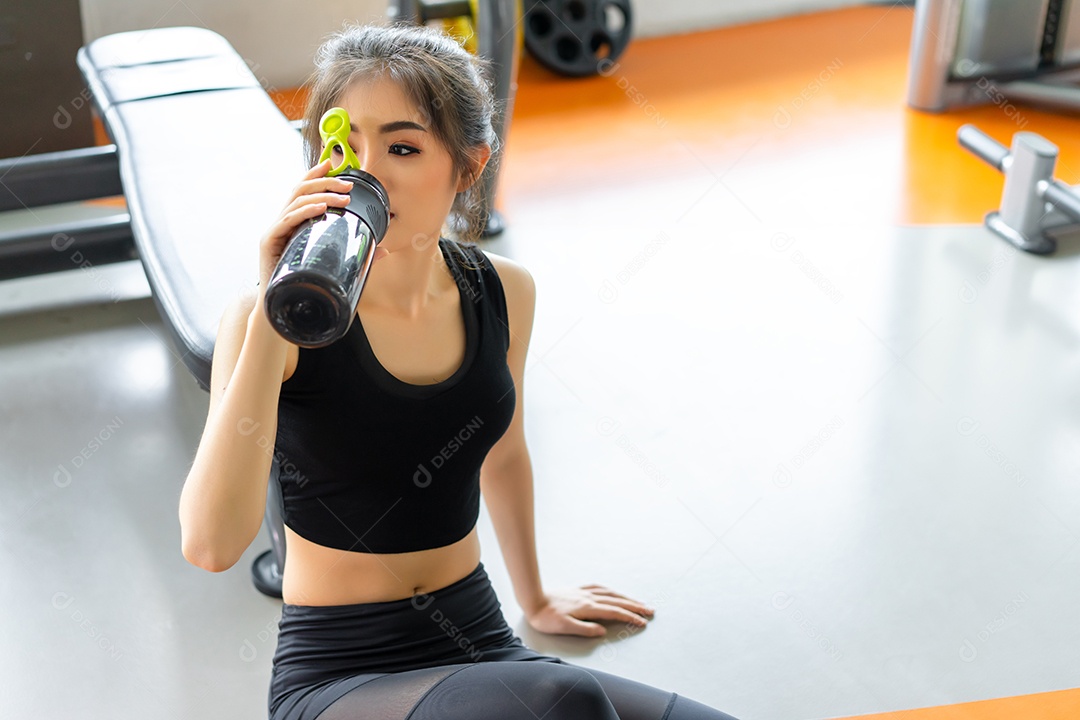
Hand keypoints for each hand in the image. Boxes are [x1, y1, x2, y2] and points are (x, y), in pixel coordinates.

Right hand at [257, 159, 387, 286]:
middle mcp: (283, 223)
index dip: (316, 175)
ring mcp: (275, 231)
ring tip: (343, 197)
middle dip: (325, 183)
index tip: (333, 164)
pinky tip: (321, 208)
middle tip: (349, 184)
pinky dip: (305, 211)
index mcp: (295, 224)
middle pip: (300, 191)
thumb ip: (355, 255)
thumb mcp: (332, 266)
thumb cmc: (305, 285)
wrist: (280, 307)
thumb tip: (383, 250)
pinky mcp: (269, 242)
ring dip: (321, 195)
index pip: (303, 191)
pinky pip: (288, 221)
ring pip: (296, 201)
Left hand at [524, 585, 655, 636]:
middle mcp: (588, 598)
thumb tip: (603, 630)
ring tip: (637, 602)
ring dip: (625, 597)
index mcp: (587, 608)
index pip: (614, 613)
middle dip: (635, 606)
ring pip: (610, 593)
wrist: (532, 599)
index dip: (630, 617)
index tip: (643, 622)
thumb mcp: (564, 627)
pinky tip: (612, 591)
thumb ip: (585, 629)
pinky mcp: (577, 590)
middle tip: (650, 611)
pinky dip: (610, 590)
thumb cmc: (546, 617)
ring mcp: (583, 592)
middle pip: (617, 601)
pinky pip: (598, 587)